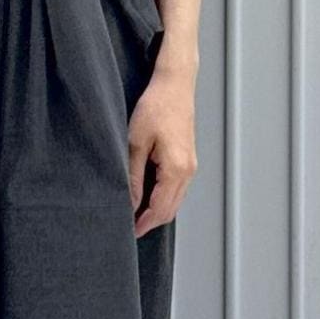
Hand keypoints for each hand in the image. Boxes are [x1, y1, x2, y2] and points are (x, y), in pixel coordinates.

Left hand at [128, 60, 197, 236]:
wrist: (174, 85)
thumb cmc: (154, 107)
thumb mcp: (135, 142)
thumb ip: (133, 176)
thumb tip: (129, 204)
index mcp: (176, 168)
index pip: (160, 209)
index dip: (143, 224)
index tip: (128, 233)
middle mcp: (188, 171)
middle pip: (170, 210)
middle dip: (150, 222)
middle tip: (129, 229)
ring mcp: (191, 166)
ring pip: (174, 201)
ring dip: (157, 211)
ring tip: (135, 216)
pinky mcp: (188, 160)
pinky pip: (177, 189)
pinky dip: (163, 199)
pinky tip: (146, 198)